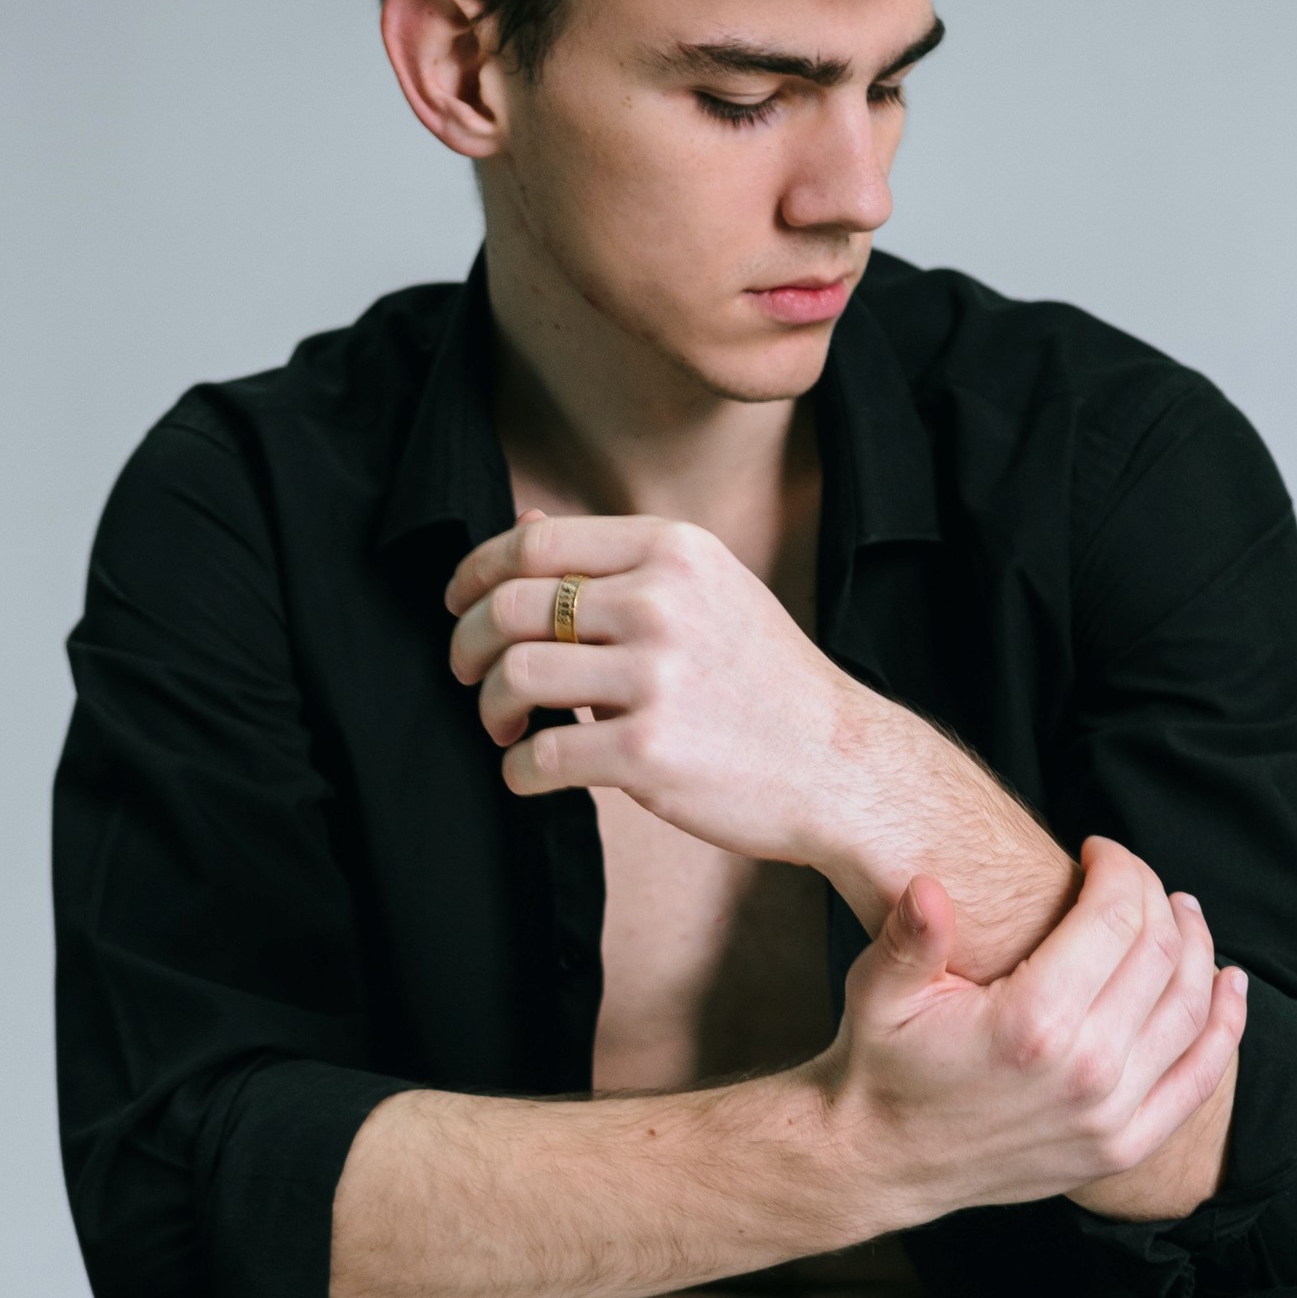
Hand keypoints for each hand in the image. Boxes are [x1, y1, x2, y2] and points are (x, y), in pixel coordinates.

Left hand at [444, 512, 864, 862]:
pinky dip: (517, 771)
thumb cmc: (765, 681)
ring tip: (504, 727)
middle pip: (511, 606)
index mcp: (673, 551)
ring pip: (514, 676)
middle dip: (468, 644)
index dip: (475, 572)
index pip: (535, 543)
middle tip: (469, 675)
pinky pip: (539, 755)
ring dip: (489, 708)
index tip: (457, 603)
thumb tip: (523, 523)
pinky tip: (530, 774)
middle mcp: (662, 602)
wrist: (838, 764)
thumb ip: (617, 561)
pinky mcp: (648, 752)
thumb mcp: (707, 590)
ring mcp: (656, 677)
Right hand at [819, 837, 1247, 1222]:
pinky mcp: (1121, 1147)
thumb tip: (930, 886)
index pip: (1116, 916)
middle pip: (1161, 954)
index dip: (1119, 868)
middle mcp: (1085, 1071)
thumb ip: (910, 936)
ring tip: (1182, 915)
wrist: (881, 1163)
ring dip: (1198, 948)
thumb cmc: (882, 1064)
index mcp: (1032, 1024)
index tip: (1098, 851)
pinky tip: (1228, 985)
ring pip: (1191, 1008)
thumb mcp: (879, 992)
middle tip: (1135, 879)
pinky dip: (1225, 1026)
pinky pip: (1200, 1078)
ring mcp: (1110, 1116)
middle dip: (1156, 898)